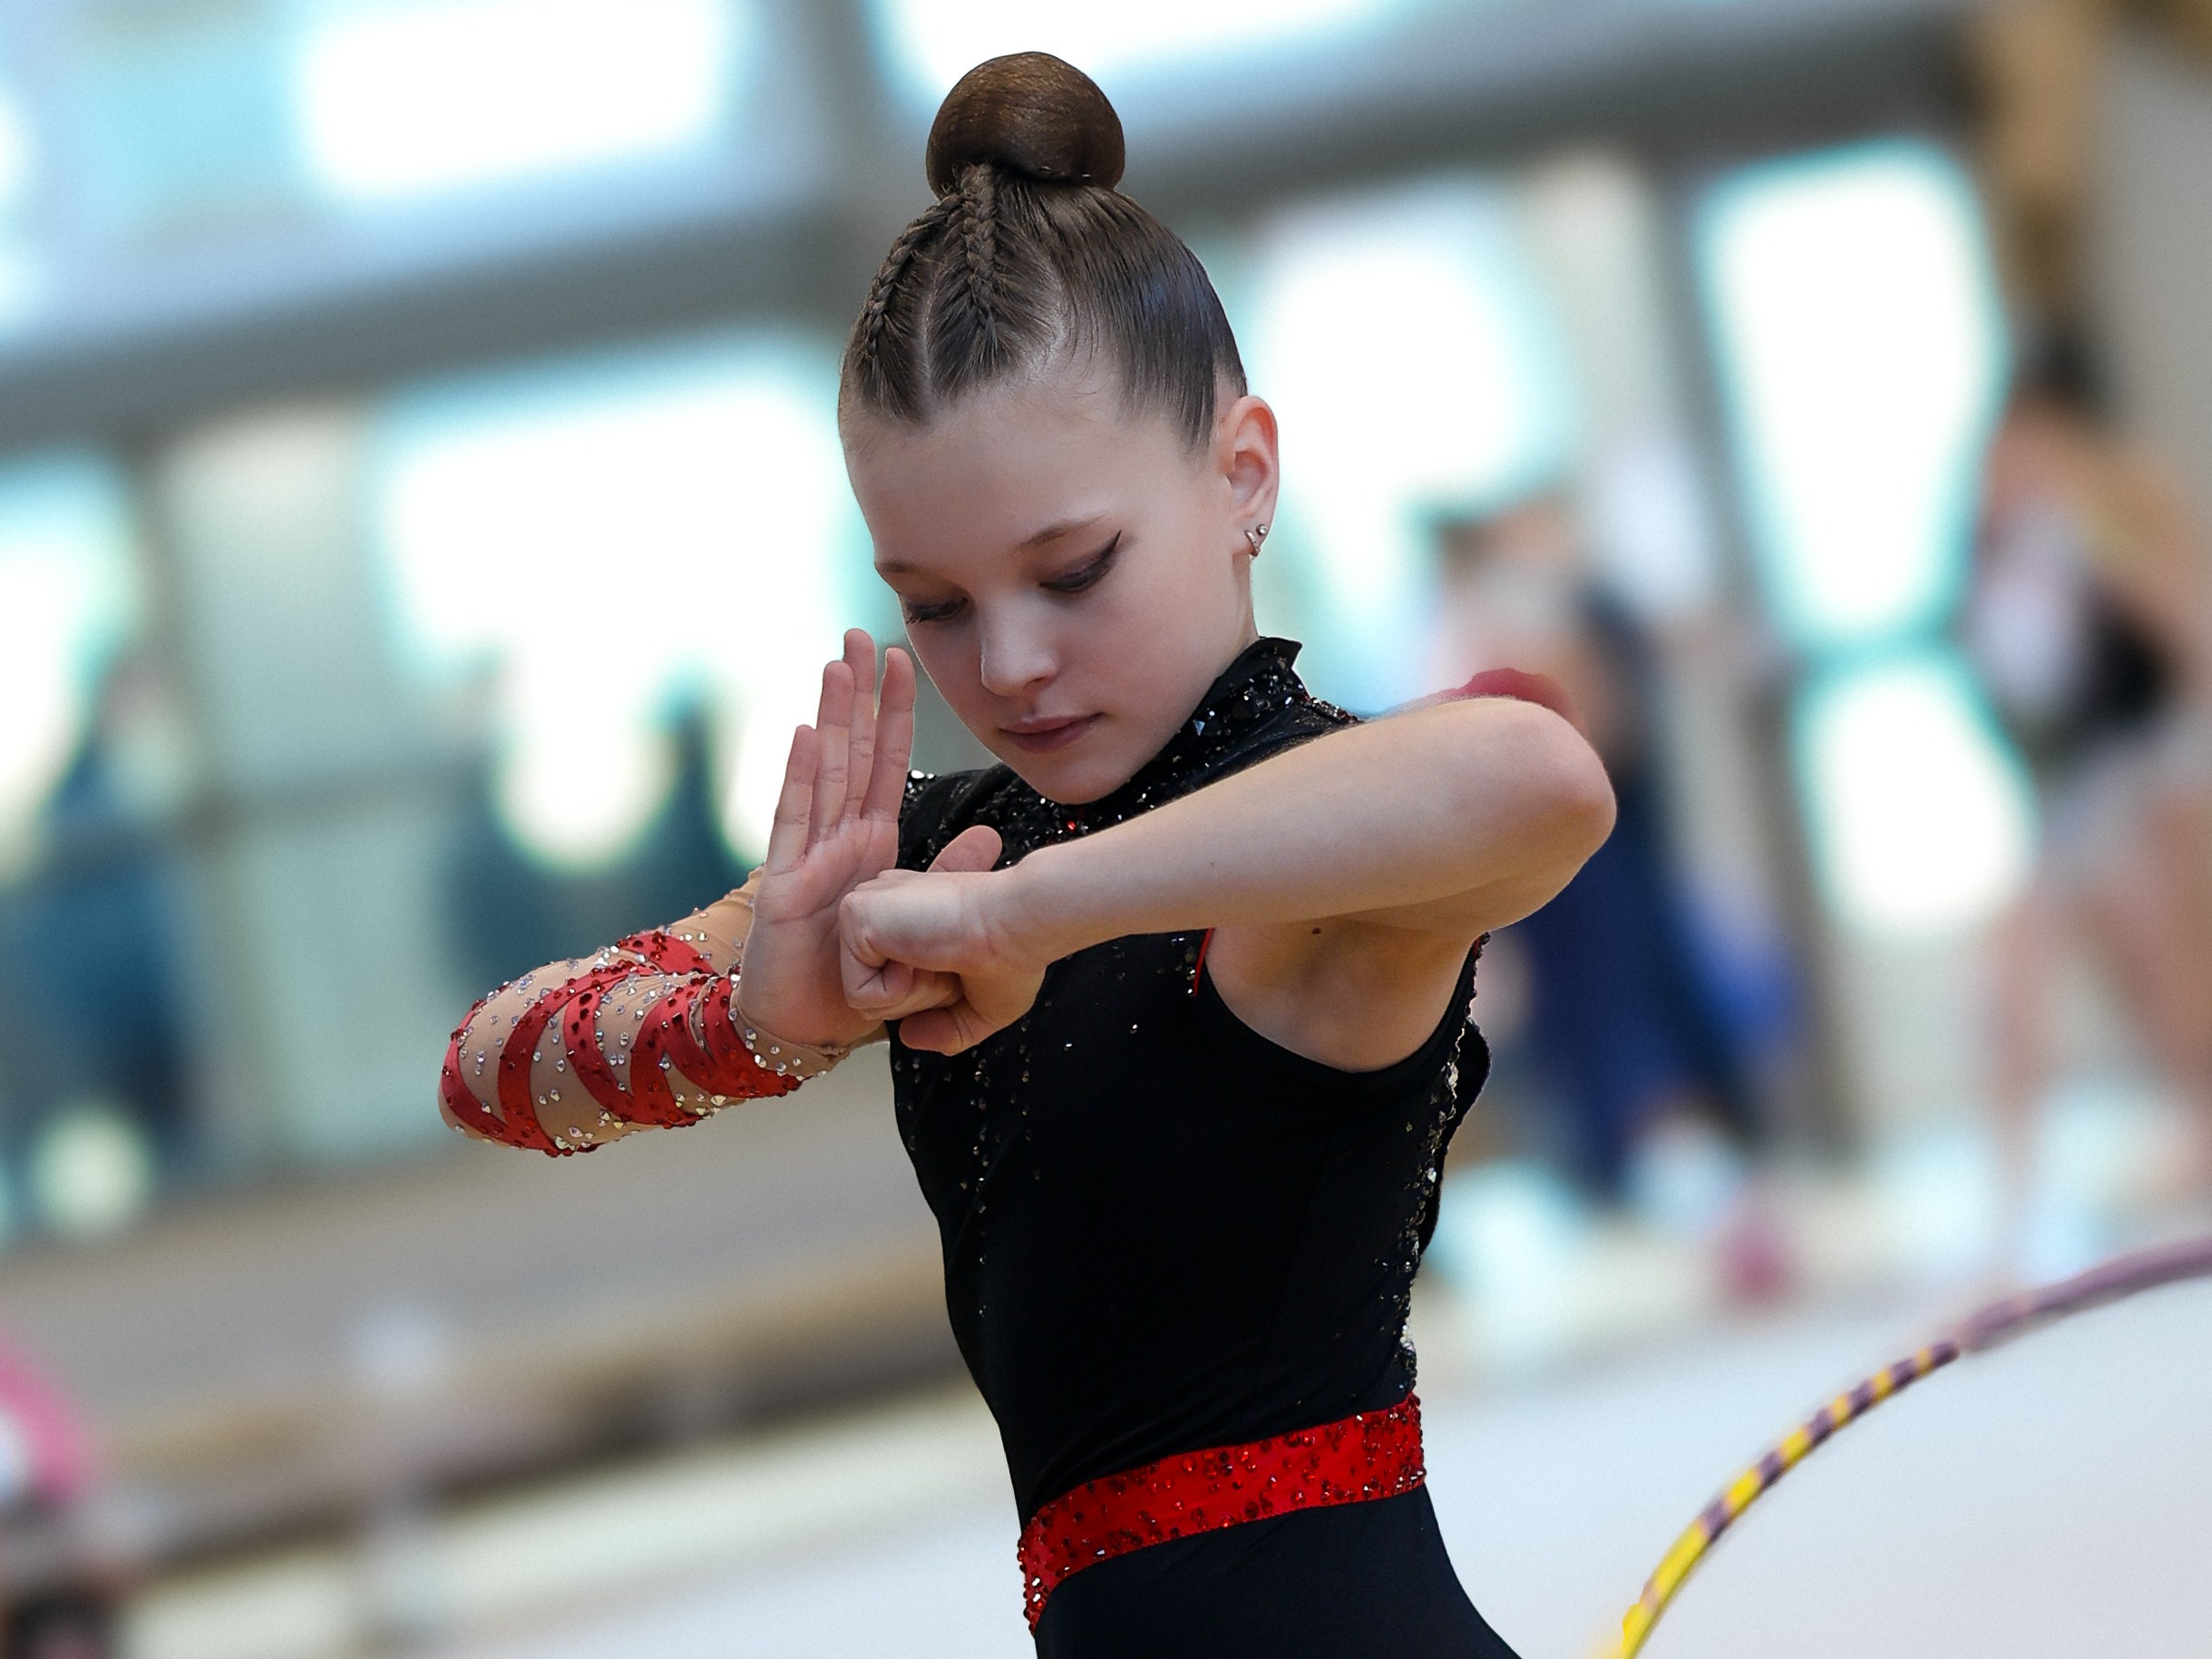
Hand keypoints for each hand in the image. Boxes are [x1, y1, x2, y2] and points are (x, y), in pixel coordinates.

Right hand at [736, 630, 917, 1048]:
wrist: (805, 1026)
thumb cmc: (853, 976)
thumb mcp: (917, 920)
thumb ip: (947, 875)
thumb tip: (991, 837)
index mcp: (871, 843)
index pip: (886, 763)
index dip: (894, 712)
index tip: (901, 660)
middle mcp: (838, 837)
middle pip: (851, 750)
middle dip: (857, 693)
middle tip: (860, 633)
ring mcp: (808, 853)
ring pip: (822, 769)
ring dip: (830, 716)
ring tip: (836, 664)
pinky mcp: (785, 881)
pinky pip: (794, 819)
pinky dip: (798, 773)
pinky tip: (804, 732)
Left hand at [838, 826, 1048, 1054]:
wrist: (1019, 924)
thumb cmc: (1013, 953)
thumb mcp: (982, 1006)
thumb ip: (944, 1026)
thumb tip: (907, 1036)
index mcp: (909, 909)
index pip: (892, 975)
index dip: (932, 990)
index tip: (963, 961)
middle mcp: (884, 902)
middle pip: (876, 990)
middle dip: (921, 996)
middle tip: (953, 962)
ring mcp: (867, 907)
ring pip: (864, 996)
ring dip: (913, 996)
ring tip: (940, 957)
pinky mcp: (856, 915)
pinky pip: (858, 995)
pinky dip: (898, 993)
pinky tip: (923, 957)